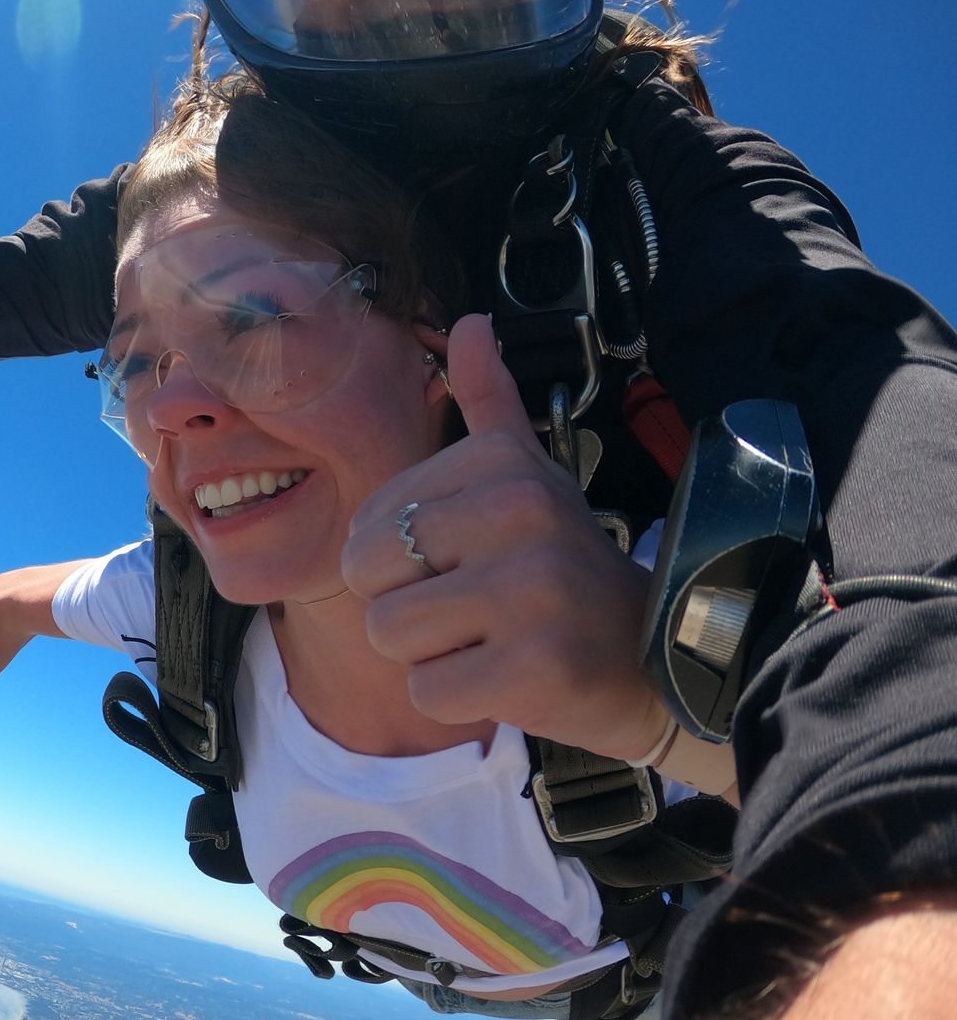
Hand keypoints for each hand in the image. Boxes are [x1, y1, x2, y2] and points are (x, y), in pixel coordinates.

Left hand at [341, 315, 667, 760]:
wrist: (655, 657)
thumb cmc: (566, 567)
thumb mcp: (532, 476)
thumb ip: (489, 402)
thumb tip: (470, 322)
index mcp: (500, 465)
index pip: (364, 525)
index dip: (396, 562)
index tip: (466, 564)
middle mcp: (518, 515)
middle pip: (365, 577)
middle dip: (404, 607)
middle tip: (475, 610)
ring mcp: (529, 593)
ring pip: (388, 634)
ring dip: (429, 653)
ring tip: (491, 640)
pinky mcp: (533, 668)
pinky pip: (428, 691)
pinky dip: (459, 697)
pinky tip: (510, 678)